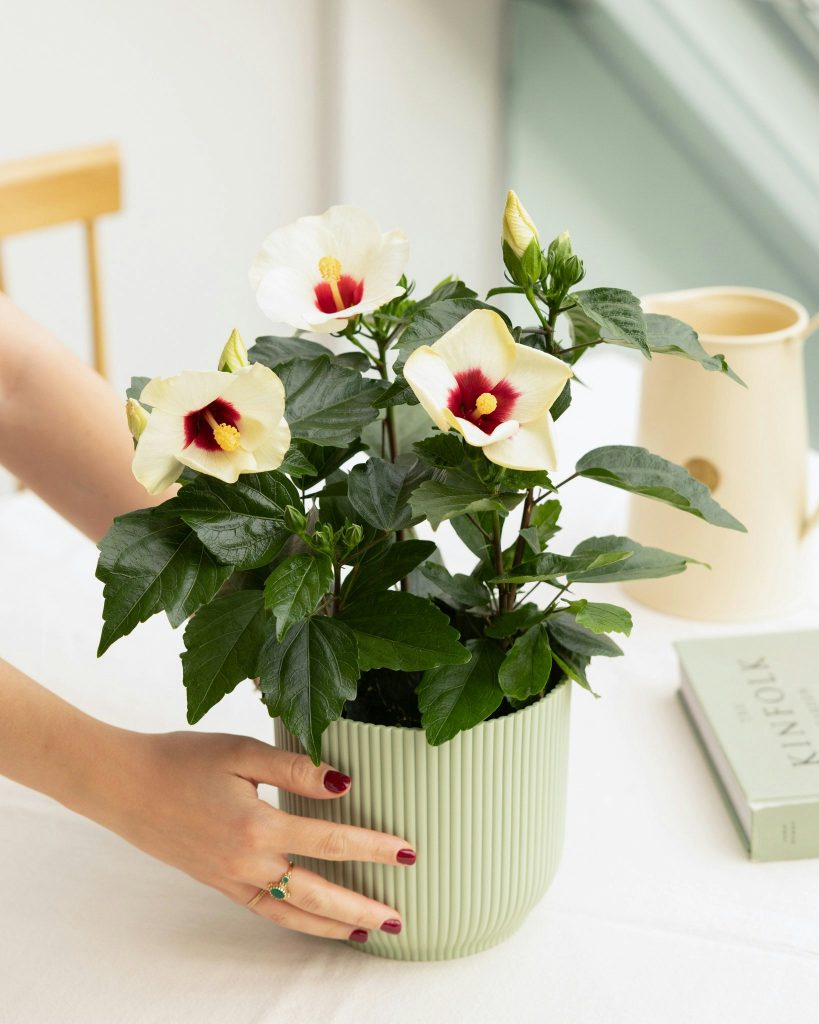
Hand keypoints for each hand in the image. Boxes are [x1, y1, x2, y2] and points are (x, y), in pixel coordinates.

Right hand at [93, 730, 414, 943]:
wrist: (123, 785)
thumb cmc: (181, 760)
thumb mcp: (241, 751)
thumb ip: (294, 767)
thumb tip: (342, 782)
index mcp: (257, 826)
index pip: (330, 840)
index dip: (372, 847)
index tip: (407, 852)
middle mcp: (247, 862)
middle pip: (317, 893)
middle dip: (361, 906)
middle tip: (398, 917)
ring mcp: (231, 878)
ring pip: (291, 912)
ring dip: (331, 924)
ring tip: (366, 932)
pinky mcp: (218, 882)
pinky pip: (264, 910)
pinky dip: (294, 920)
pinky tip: (312, 919)